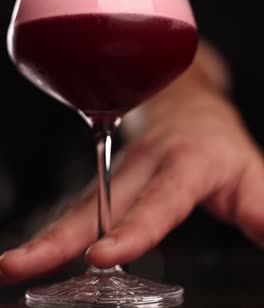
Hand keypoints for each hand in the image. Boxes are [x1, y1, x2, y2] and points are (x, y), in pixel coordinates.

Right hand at [1, 42, 263, 283]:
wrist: (186, 105)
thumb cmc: (218, 142)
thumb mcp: (254, 175)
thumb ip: (262, 215)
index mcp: (187, 163)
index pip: (160, 199)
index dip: (133, 228)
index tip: (101, 256)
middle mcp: (145, 165)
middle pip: (100, 202)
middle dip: (60, 237)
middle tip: (19, 266)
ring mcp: (120, 170)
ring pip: (81, 205)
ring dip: (47, 236)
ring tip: (12, 265)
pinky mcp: (107, 178)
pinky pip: (80, 207)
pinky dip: (55, 231)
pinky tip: (36, 252)